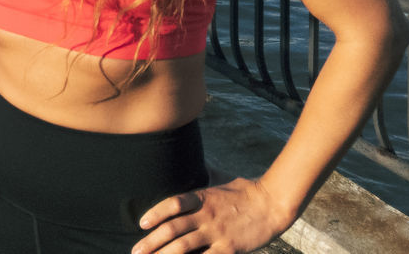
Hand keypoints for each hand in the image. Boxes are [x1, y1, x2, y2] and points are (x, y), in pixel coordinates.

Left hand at [131, 177, 292, 253]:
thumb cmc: (245, 190)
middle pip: (172, 229)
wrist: (273, 204)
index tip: (142, 223)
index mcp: (202, 197)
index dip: (155, 213)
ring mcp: (217, 233)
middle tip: (135, 252)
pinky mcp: (228, 249)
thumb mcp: (221, 179)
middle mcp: (206, 215)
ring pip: (184, 247)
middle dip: (151, 242)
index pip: (172, 204)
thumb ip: (203, 176)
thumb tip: (188, 164)